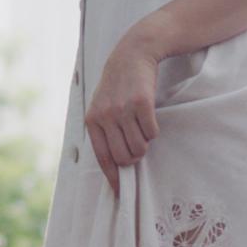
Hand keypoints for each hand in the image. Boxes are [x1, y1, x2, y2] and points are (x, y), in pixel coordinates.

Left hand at [85, 28, 162, 197]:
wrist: (132, 55)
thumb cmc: (117, 86)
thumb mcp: (101, 106)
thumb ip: (103, 132)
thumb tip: (113, 165)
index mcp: (93, 121)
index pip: (103, 158)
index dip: (113, 177)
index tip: (119, 192)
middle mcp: (106, 117)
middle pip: (123, 157)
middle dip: (133, 158)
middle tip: (137, 147)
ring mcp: (124, 110)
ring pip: (139, 147)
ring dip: (144, 143)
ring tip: (140, 128)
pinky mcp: (142, 104)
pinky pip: (152, 133)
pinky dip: (153, 130)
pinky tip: (148, 118)